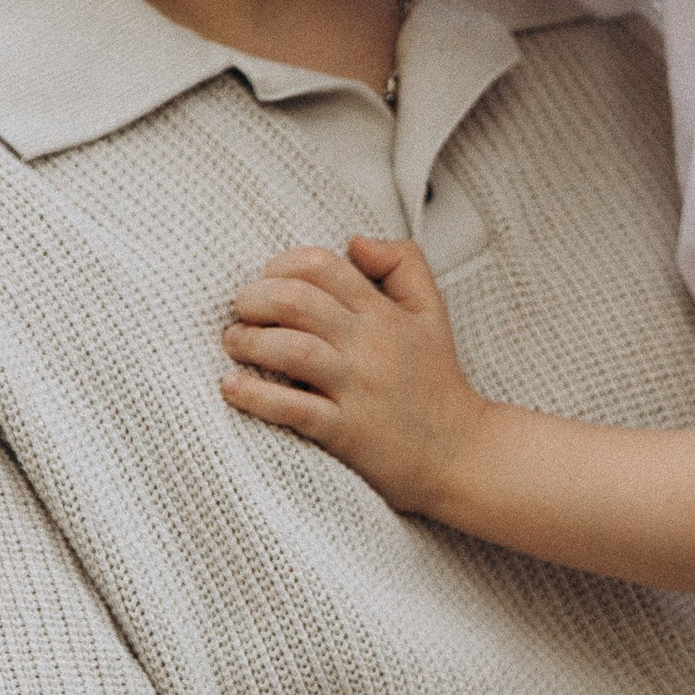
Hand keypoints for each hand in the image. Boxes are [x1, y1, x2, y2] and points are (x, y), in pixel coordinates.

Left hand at [223, 237, 492, 520]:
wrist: (461, 453)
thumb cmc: (437, 382)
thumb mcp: (433, 312)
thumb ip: (404, 263)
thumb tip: (356, 241)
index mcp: (385, 313)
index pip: (322, 266)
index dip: (282, 265)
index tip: (266, 280)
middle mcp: (370, 345)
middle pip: (297, 302)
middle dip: (254, 299)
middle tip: (241, 310)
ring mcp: (357, 388)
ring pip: (291, 350)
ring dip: (250, 342)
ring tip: (234, 343)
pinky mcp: (346, 432)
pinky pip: (293, 409)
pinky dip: (256, 396)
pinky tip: (232, 386)